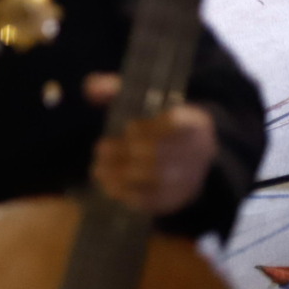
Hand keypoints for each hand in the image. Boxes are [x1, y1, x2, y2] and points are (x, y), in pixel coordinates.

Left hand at [86, 73, 218, 215]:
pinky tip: (108, 186)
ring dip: (121, 175)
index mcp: (194, 122)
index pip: (175, 122)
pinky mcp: (179, 198)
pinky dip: (128, 194)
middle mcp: (198, 151)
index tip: (128, 128)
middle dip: (126, 152)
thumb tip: (90, 87)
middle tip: (100, 149)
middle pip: (162, 153)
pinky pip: (154, 201)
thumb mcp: (143, 100)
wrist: (190, 154)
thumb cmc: (158, 124)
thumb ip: (115, 90)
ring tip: (97, 169)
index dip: (148, 127)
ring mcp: (191, 177)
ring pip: (156, 179)